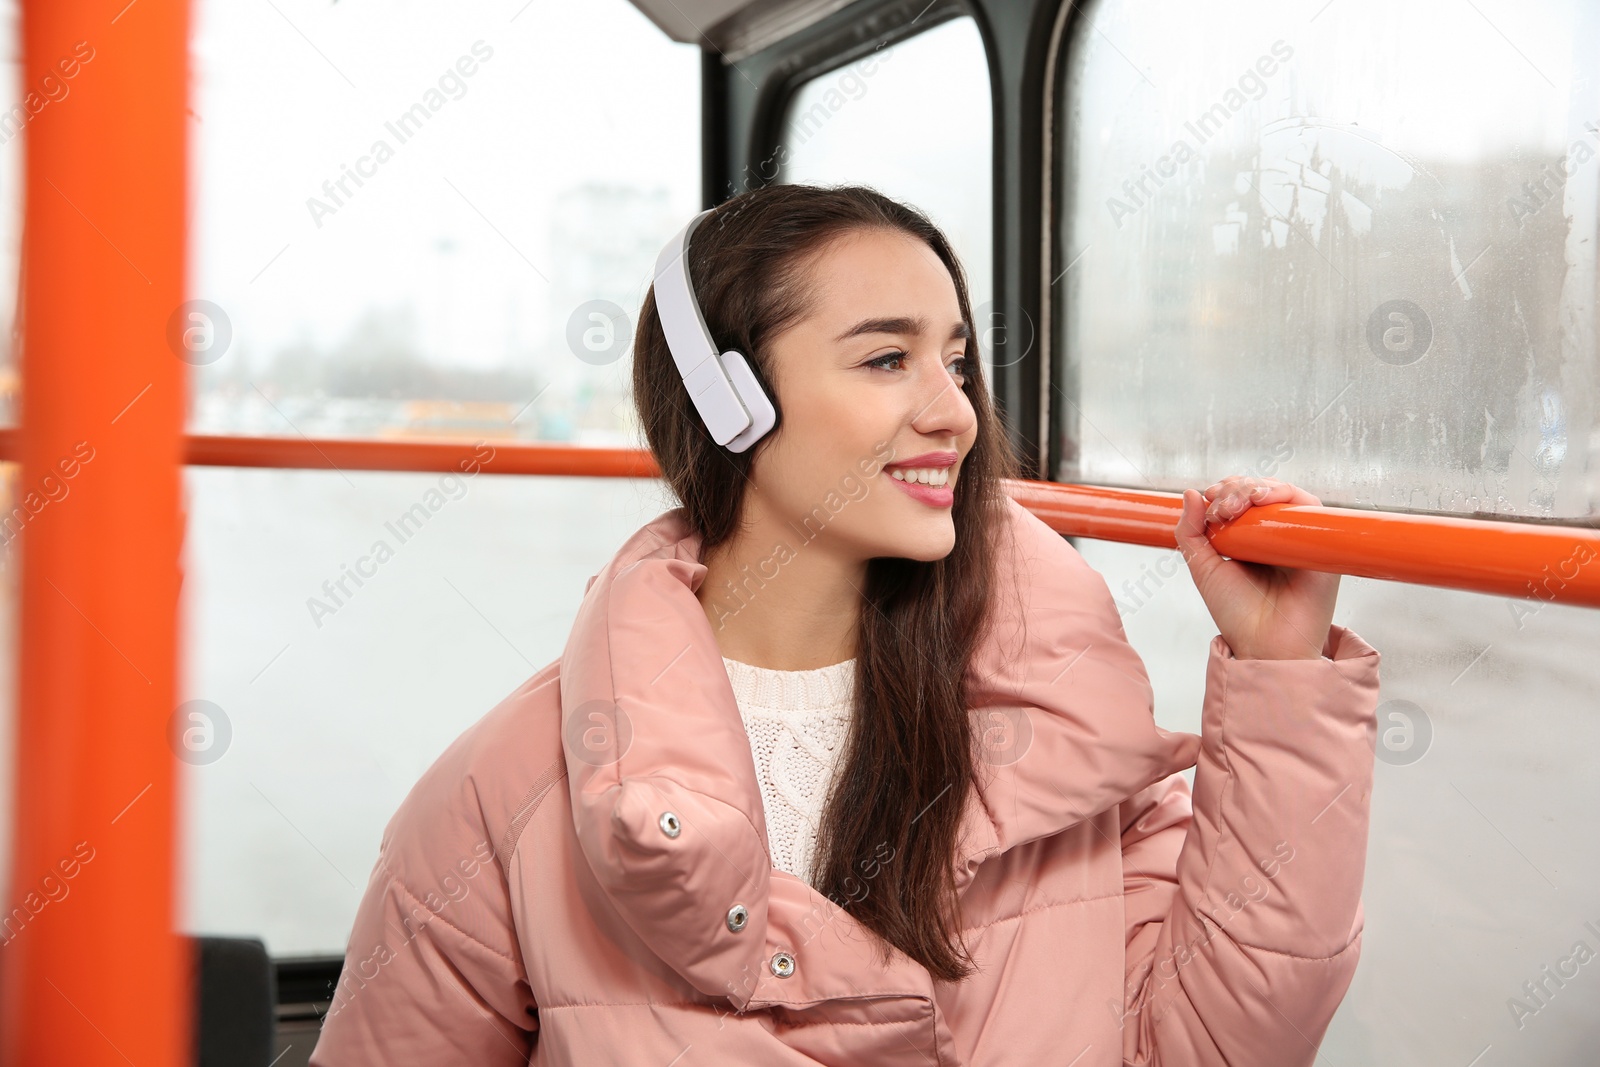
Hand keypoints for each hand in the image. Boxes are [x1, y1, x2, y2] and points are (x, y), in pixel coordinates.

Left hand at [1174, 476, 1339, 659]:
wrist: (1263, 644)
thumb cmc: (1236, 614)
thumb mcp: (1202, 567)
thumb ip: (1190, 531)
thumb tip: (1189, 493)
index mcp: (1250, 540)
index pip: (1242, 498)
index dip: (1226, 490)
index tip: (1209, 500)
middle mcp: (1277, 536)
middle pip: (1262, 491)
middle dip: (1237, 488)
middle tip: (1222, 508)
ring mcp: (1299, 539)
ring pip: (1285, 494)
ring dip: (1257, 487)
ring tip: (1236, 505)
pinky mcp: (1320, 545)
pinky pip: (1311, 508)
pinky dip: (1286, 495)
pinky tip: (1263, 500)